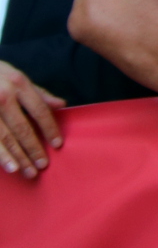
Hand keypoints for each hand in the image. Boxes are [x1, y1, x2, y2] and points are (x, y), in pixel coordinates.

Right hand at [0, 60, 63, 178]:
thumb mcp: (16, 76)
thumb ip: (38, 93)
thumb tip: (62, 105)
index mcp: (18, 84)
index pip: (40, 110)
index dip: (50, 128)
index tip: (57, 144)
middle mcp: (3, 95)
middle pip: (22, 128)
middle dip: (33, 149)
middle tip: (42, 166)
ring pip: (3, 138)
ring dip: (15, 157)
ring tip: (26, 171)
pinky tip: (6, 165)